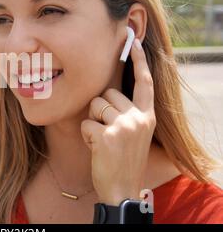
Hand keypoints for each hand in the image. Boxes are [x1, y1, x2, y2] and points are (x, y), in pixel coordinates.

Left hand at [80, 38, 155, 205]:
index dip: (139, 62)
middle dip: (100, 109)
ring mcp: (125, 126)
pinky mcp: (108, 135)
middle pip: (107, 94)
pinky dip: (85, 135)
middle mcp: (139, 118)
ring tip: (102, 140)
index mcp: (147, 116)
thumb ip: (127, 112)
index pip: (144, 83)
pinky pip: (85, 123)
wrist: (122, 189)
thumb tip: (107, 93)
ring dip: (92, 122)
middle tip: (107, 131)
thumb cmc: (123, 159)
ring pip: (95, 106)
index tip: (134, 42)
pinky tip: (96, 148)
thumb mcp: (134, 133)